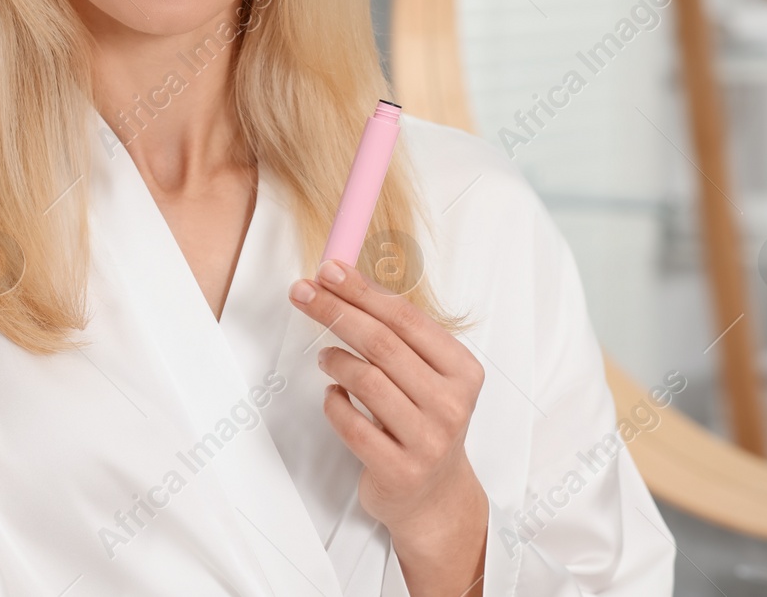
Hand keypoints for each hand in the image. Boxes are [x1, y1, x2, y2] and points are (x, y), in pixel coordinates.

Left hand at [290, 259, 487, 594]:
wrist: (435, 495)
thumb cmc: (425, 421)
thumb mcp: (430, 375)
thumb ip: (399, 334)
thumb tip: (345, 281)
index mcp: (463, 371)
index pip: (407, 319)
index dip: (363, 291)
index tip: (329, 270)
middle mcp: (451, 405)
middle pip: (382, 343)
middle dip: (336, 311)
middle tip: (304, 293)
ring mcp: (427, 440)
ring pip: (365, 380)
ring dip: (334, 359)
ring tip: (325, 357)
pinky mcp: (399, 470)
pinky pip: (351, 424)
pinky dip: (334, 402)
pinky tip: (334, 396)